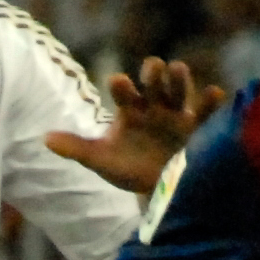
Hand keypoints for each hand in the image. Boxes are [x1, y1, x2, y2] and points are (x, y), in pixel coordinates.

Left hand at [45, 55, 225, 196]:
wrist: (154, 190)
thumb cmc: (126, 168)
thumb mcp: (101, 160)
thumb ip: (76, 148)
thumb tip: (44, 139)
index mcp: (130, 109)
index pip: (124, 91)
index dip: (122, 86)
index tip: (118, 82)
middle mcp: (153, 106)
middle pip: (154, 81)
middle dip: (153, 73)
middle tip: (152, 69)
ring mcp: (176, 115)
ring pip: (179, 89)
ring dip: (179, 78)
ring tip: (177, 69)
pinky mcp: (195, 129)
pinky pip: (204, 112)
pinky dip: (210, 102)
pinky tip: (215, 92)